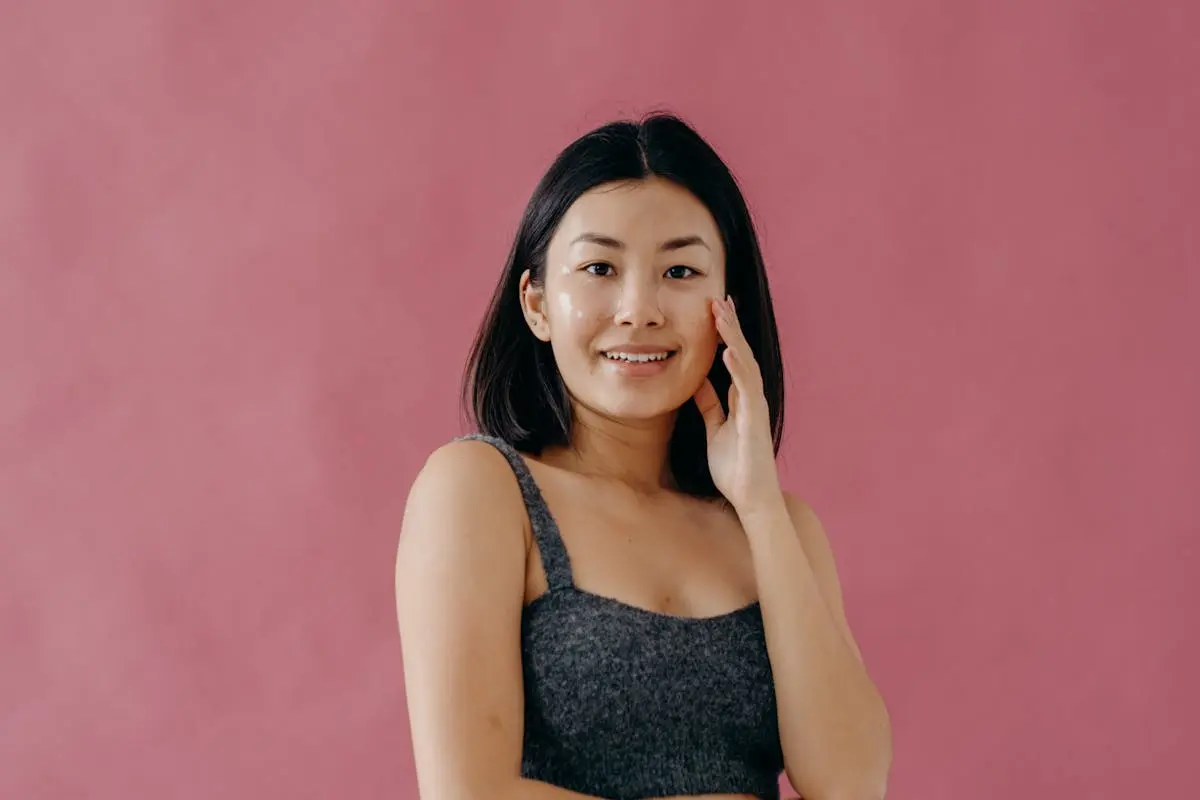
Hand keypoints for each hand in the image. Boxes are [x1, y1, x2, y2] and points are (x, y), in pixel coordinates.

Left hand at [692, 295, 781, 514]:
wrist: (751, 499)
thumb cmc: (735, 469)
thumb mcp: (714, 429)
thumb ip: (710, 405)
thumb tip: (698, 381)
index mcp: (741, 400)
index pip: (734, 359)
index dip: (725, 335)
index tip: (715, 310)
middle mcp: (751, 399)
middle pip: (742, 355)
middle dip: (731, 327)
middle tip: (720, 299)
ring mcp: (755, 408)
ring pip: (747, 365)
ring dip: (734, 338)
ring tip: (723, 314)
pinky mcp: (755, 421)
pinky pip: (747, 389)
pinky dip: (738, 368)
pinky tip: (729, 350)